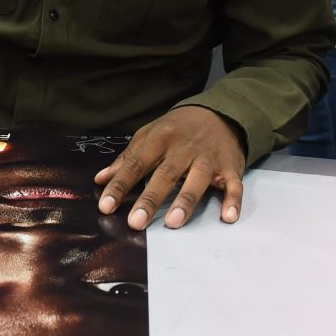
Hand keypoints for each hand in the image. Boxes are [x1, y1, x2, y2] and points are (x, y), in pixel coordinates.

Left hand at [94, 106, 245, 230]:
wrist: (220, 112)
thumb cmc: (179, 128)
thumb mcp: (151, 134)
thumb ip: (127, 157)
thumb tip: (101, 179)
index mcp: (161, 138)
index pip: (137, 163)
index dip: (121, 184)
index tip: (106, 205)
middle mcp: (184, 148)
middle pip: (165, 174)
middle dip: (150, 198)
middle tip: (135, 222)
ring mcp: (209, 158)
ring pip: (197, 180)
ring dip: (185, 201)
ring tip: (172, 223)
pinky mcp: (230, 168)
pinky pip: (234, 185)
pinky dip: (233, 201)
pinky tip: (228, 217)